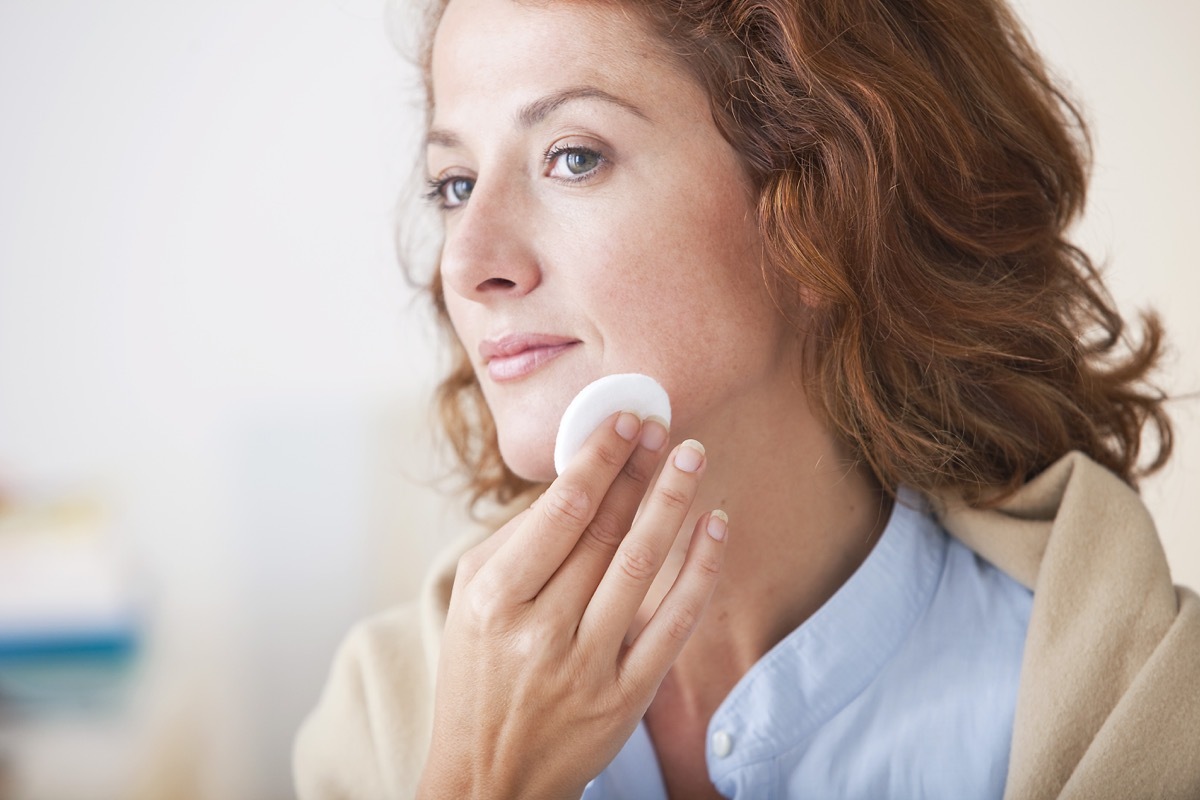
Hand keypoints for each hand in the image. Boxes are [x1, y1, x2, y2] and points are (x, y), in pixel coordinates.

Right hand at [417, 413, 727, 799]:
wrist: (490, 780)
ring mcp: (587, 667)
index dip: (599, 459)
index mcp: (494, 600)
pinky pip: (673, 624)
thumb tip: (579, 480)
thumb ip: (516, 543)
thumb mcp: (471, 605)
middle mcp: (540, 631)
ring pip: (642, 567)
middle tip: (665, 424)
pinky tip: (715, 527)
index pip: (560, 512)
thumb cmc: (478, 677)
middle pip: (605, 532)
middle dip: (639, 469)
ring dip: (672, 503)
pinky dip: (699, 571)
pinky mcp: (626, 698)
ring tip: (693, 456)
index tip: (624, 419)